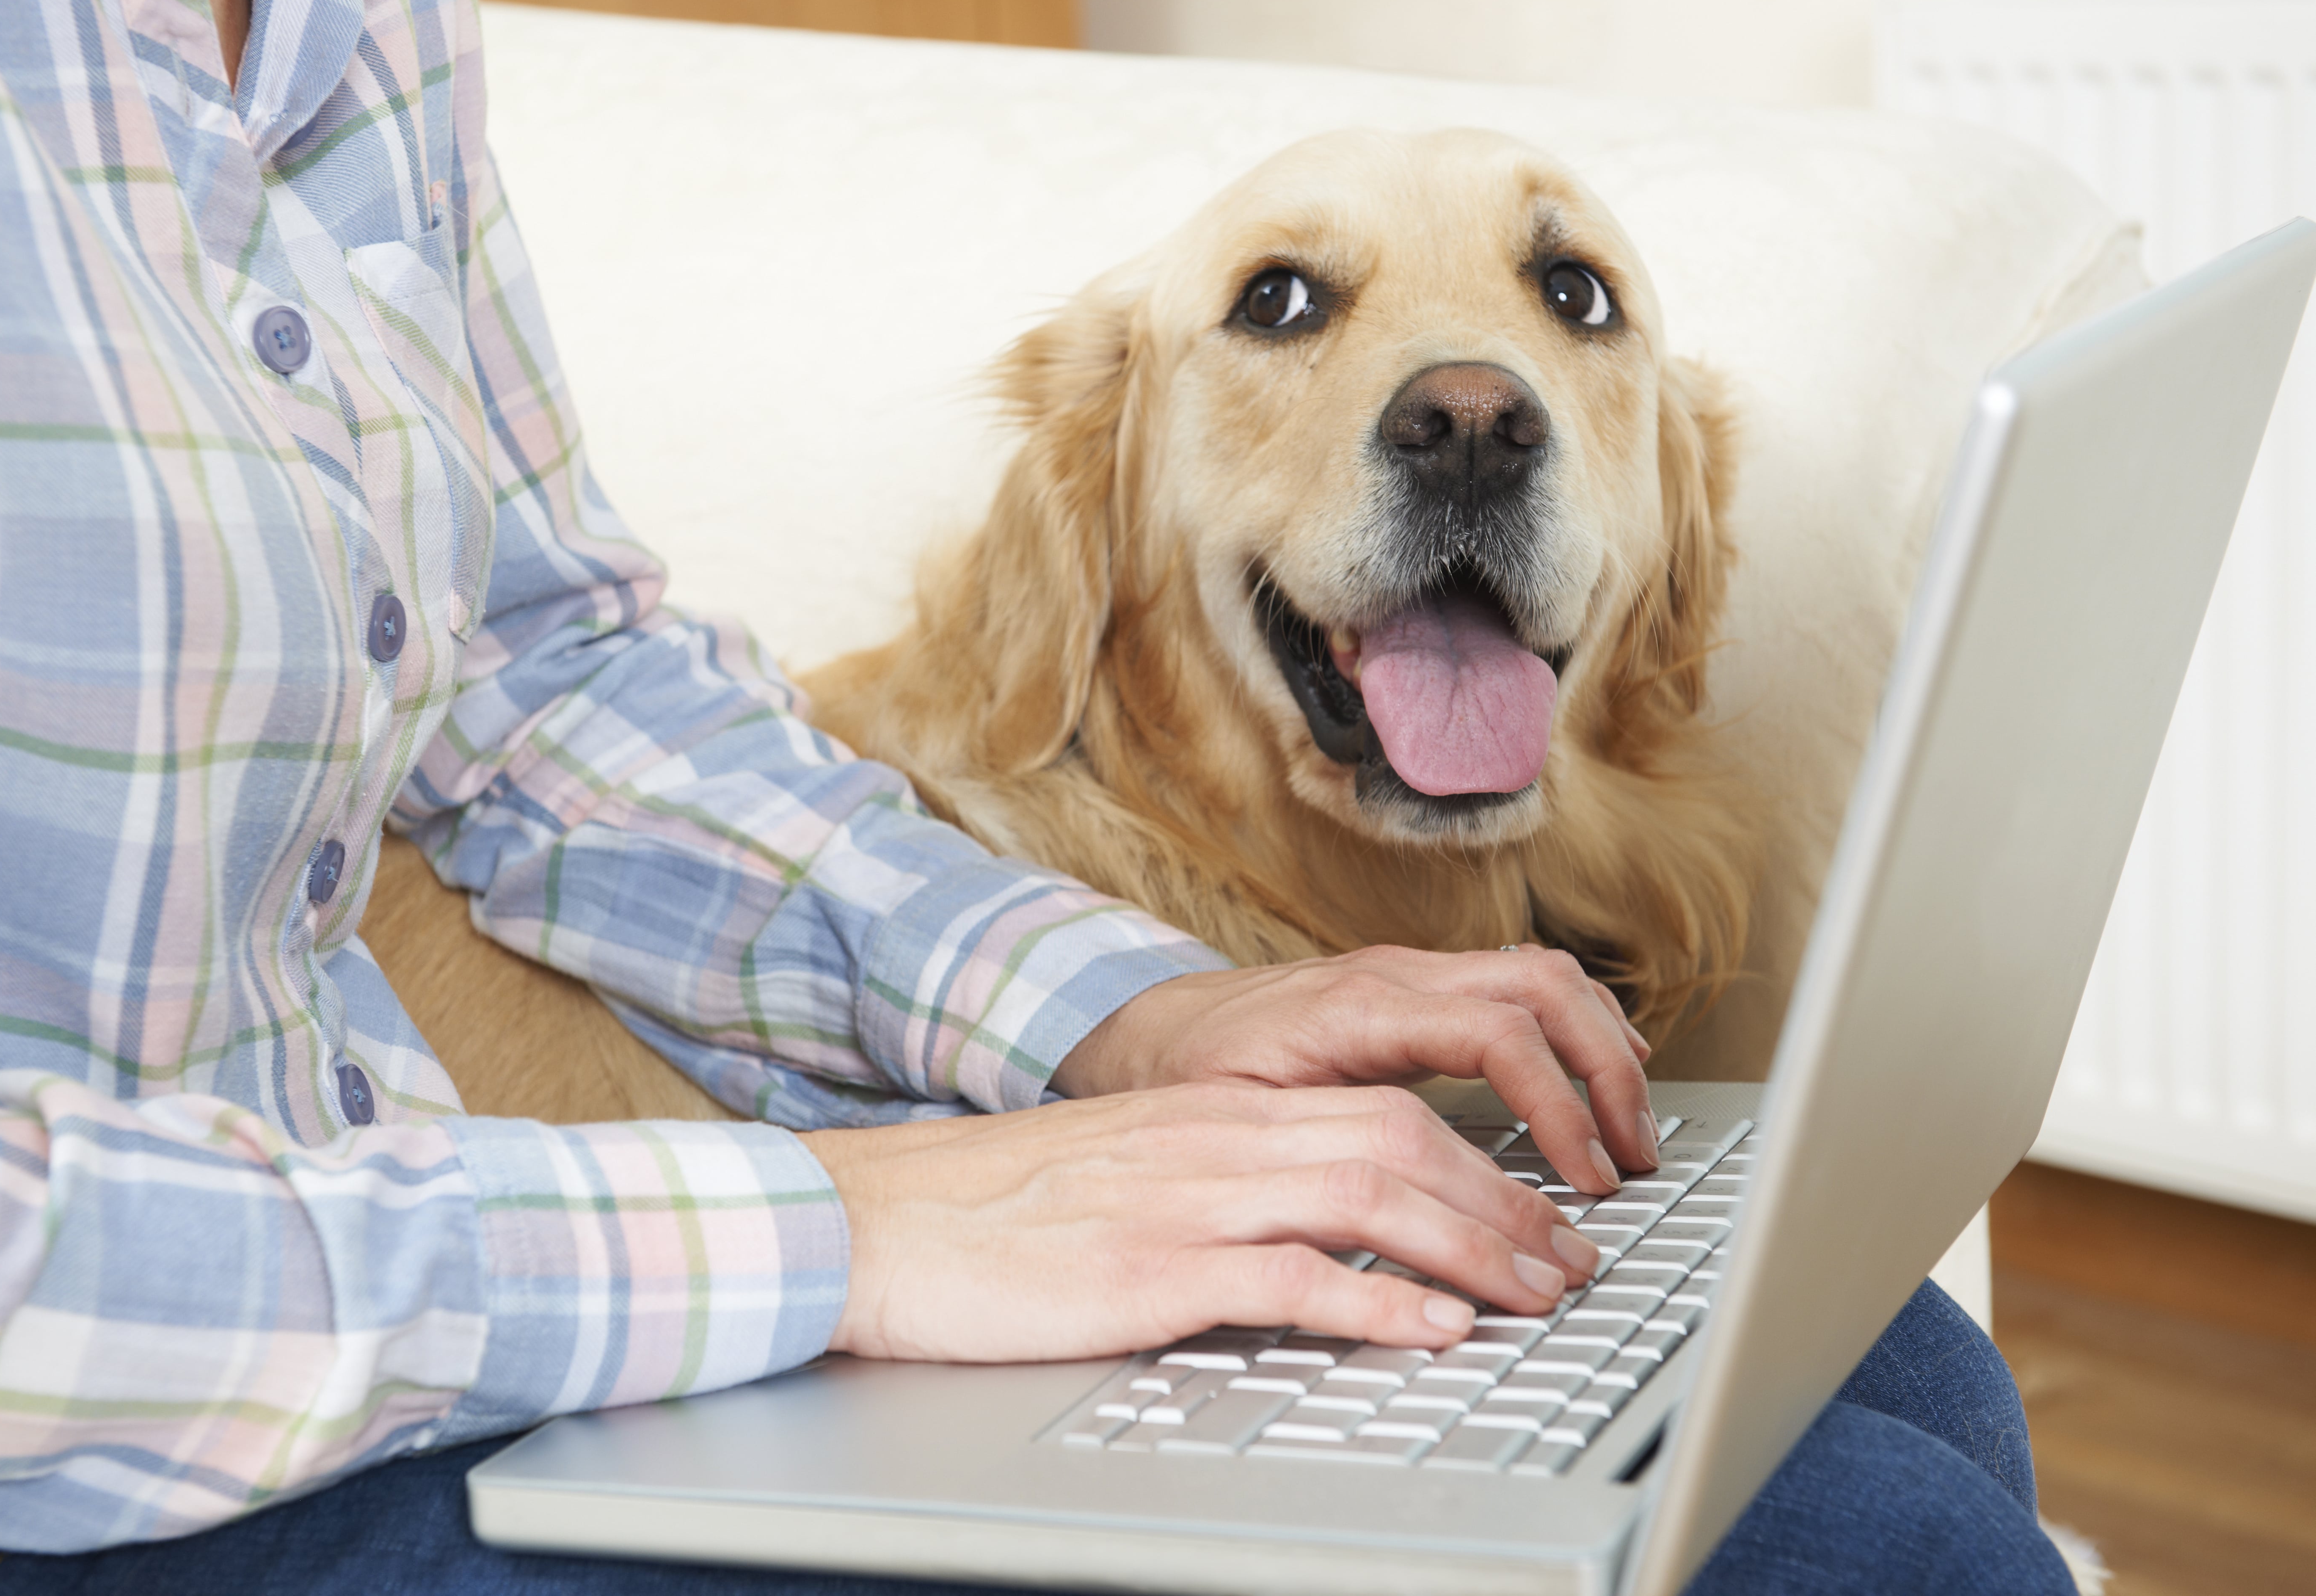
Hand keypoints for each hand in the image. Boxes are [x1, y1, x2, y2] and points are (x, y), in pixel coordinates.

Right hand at [798, 1081, 1603, 1360]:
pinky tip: (1430, 1330)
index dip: (1479, 1166)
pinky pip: (1291, 1276)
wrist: (875, 1220)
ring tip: (1537, 1296)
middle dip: (1505, 1205)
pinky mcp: (1150, 1268)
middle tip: (1570, 1264)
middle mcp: (1214, 1142)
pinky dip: (1376, 1303)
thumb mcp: (1123, 1180)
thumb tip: (1311, 1239)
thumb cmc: (989, 1212)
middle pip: (1401, 1147)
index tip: (1534, 1218)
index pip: (1380, 1116)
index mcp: (1211, 1117)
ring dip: (1472, 1249)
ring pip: (1370, 1197)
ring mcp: (1185, 1200)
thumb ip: (1217, 1191)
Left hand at [1053, 944, 1657, 1193]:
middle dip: (1605, 1070)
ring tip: (1631, 1126)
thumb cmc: (1181, 1074)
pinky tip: (1597, 1078)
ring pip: (1543, 975)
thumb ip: (1313, 1142)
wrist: (1139, 1026)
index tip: (1584, 1175)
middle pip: (1542, 988)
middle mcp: (1395, 973)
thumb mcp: (1235, 1115)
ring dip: (1601, 1046)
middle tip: (1633, 1157)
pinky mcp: (1416, 990)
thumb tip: (1394, 1200)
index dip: (1556, 1103)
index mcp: (1357, 1005)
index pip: (1496, 1031)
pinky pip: (1518, 986)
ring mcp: (1410, 973)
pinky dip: (1572, 1029)